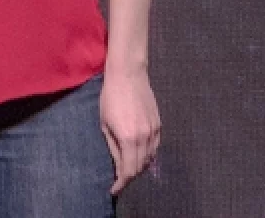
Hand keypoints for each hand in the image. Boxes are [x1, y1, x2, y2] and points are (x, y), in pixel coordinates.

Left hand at [100, 67, 160, 194]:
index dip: (121, 183)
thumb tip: (118, 165)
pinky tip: (138, 155)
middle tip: (118, 180)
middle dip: (129, 177)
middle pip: (140, 167)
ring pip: (150, 159)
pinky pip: (155, 148)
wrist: (129, 76)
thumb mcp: (105, 124)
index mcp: (129, 138)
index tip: (114, 189)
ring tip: (127, 169)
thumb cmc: (111, 98)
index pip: (128, 170)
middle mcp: (145, 138)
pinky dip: (147, 156)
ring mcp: (155, 132)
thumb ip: (113, 147)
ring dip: (139, 167)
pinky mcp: (159, 126)